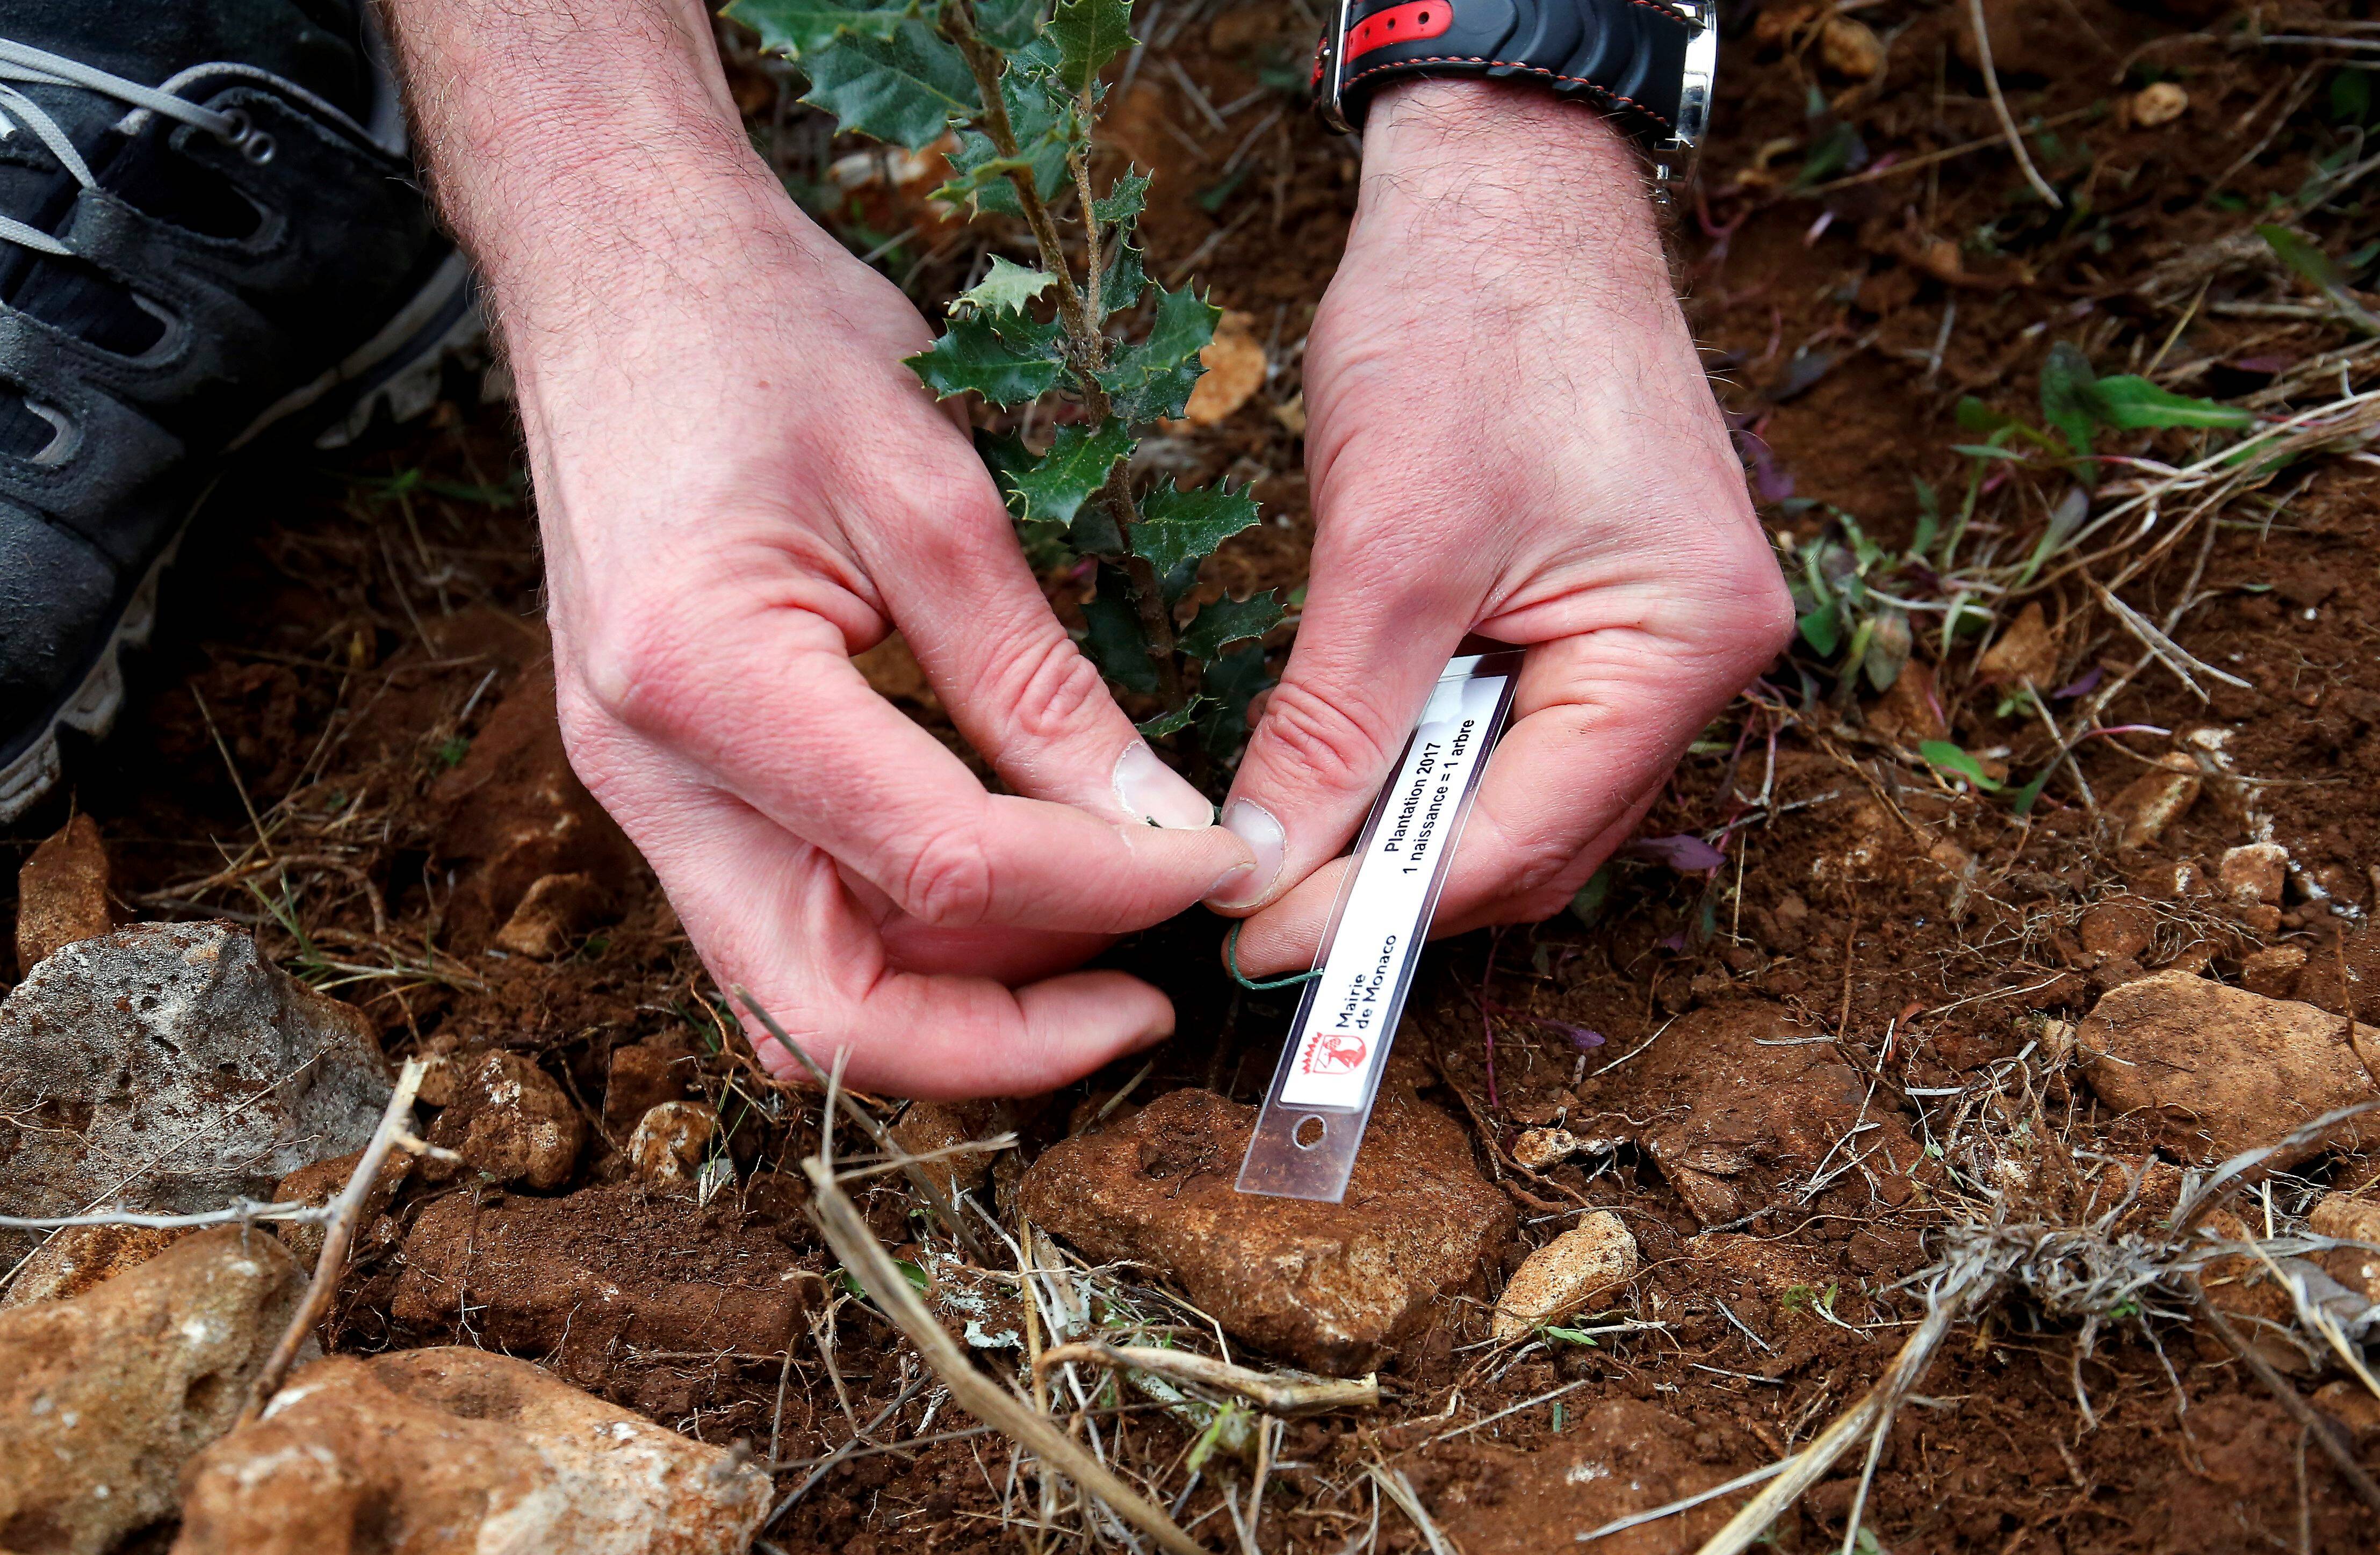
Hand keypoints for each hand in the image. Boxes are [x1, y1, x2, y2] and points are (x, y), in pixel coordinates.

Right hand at [392, 2, 1252, 1094]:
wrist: (615, 266)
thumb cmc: (761, 336)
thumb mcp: (930, 490)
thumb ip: (1037, 682)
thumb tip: (1158, 826)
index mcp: (701, 680)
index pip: (935, 862)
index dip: (1100, 889)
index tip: (1214, 862)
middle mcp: (645, 771)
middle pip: (830, 1009)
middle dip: (1005, 1040)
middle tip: (1144, 1004)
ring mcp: (639, 788)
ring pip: (800, 992)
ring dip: (959, 1002)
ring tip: (1098, 946)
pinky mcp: (667, 779)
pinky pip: (783, 922)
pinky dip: (901, 941)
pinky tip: (1007, 897)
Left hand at [1214, 81, 1793, 971]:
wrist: (1501, 186)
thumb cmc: (1465, 326)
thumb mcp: (1387, 546)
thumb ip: (1332, 723)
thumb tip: (1264, 864)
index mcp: (1684, 644)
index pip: (1528, 838)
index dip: (1389, 911)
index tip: (1265, 946)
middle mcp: (1698, 658)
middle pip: (1539, 837)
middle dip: (1402, 885)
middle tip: (1264, 916)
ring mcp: (1661, 634)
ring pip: (1524, 793)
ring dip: (1413, 830)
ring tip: (1292, 855)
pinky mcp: (1607, 606)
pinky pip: (1520, 727)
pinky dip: (1432, 763)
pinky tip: (1352, 771)